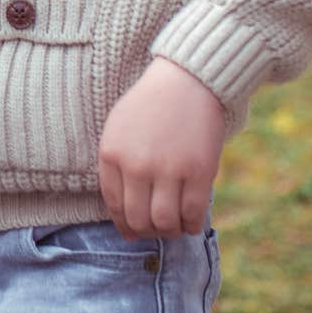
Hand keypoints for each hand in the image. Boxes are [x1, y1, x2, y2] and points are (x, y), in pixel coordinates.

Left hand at [96, 57, 226, 239]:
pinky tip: (192, 220)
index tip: (134, 229)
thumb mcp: (118, 129)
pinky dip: (192, 224)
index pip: (115, 206)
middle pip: (139, 220)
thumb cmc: (152, 105)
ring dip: (170, 231)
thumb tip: (123, 221)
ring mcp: (168, 169)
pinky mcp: (199, 171)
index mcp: (112, 154)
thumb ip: (116, 169)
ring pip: (165, 223)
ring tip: (175, 225)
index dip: (125, 225)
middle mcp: (136, 165)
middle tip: (157, 229)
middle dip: (147, 232)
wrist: (187, 80)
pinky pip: (193, 213)